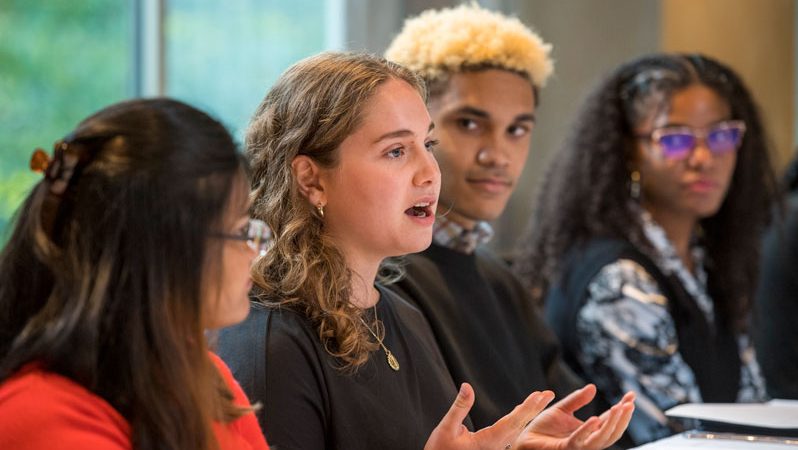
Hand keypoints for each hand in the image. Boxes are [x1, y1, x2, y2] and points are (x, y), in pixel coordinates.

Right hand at [425, 383, 554, 449]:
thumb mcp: (446, 428)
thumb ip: (459, 407)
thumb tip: (467, 386)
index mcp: (487, 441)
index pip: (512, 421)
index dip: (527, 408)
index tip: (539, 396)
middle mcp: (495, 446)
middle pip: (519, 424)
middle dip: (534, 408)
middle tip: (549, 393)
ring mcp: (494, 448)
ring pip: (516, 429)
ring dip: (529, 413)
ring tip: (540, 400)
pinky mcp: (490, 448)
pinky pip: (509, 433)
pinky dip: (518, 420)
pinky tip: (522, 413)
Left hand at [514, 385, 634, 449]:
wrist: (523, 440)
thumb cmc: (541, 429)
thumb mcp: (561, 410)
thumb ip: (577, 400)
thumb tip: (593, 387)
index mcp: (587, 432)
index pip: (610, 420)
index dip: (622, 409)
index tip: (632, 395)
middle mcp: (586, 441)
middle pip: (611, 432)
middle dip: (622, 419)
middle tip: (630, 403)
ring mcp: (577, 447)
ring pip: (600, 439)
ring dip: (612, 424)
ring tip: (619, 408)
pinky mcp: (564, 449)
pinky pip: (579, 441)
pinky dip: (588, 430)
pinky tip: (595, 419)